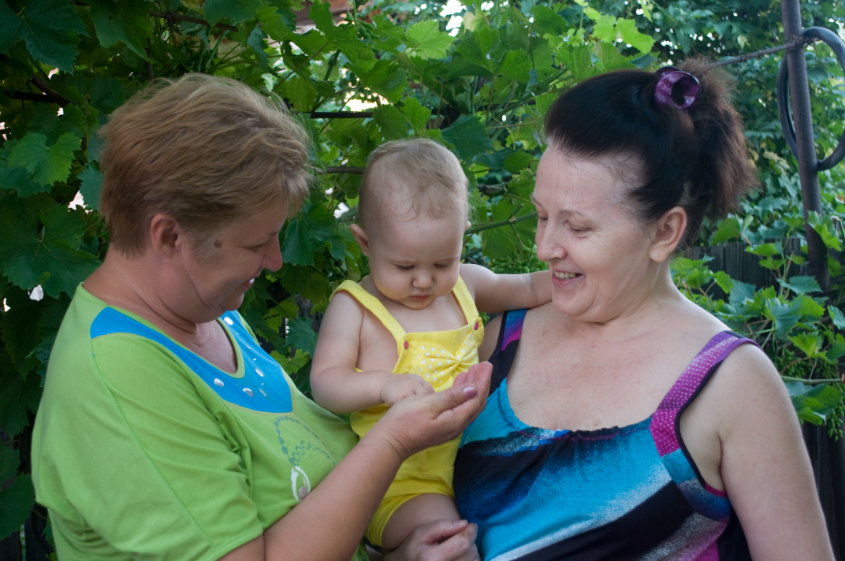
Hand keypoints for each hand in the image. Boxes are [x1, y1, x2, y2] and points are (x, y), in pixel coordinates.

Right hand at [373, 362, 491, 461]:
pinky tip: (459, 387)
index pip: (476, 397)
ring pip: (468, 406)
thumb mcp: (429, 404)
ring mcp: (450, 428)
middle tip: (483, 366)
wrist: (390, 441)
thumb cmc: (405, 419)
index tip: (486, 364)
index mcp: (456, 419)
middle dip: (481, 383)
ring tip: (472, 372)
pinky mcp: (443, 428)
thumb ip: (452, 397)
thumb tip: (474, 389)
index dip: (483, 380)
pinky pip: (460, 409)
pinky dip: (463, 395)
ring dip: (472, 388)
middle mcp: (457, 426)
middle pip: (476, 402)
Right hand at [386, 520, 479, 560]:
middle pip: (470, 551)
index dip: (470, 531)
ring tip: (457, 548)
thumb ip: (441, 526)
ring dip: (471, 550)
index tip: (471, 524)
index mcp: (434, 558)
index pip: (462, 543)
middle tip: (458, 536)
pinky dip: (470, 558)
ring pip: (474, 559)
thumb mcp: (420, 534)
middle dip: (469, 540)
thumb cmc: (412, 551)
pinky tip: (460, 556)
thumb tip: (464, 523)